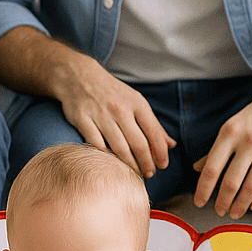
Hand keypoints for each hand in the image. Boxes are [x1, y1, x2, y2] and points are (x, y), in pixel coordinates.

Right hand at [52, 50, 175, 178]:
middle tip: (149, 174)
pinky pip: (97, 144)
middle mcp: (120, 109)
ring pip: (119, 148)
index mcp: (137, 103)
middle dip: (147, 163)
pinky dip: (106, 156)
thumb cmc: (112, 93)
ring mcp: (101, 115)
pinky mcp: (83, 120)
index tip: (163, 165)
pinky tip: (112, 165)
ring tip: (135, 173)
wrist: (79, 76)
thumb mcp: (136, 102)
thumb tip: (171, 145)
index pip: (154, 132)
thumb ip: (153, 125)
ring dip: (130, 165)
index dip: (160, 152)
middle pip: (138, 144)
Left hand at [192, 73, 251, 218]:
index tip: (199, 202)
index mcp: (230, 132)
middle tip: (220, 211)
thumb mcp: (233, 125)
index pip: (212, 168)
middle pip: (231, 182)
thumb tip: (197, 168)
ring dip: (241, 205)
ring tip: (236, 212)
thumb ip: (216, 148)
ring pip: (251, 187)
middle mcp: (249, 141)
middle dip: (222, 202)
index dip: (203, 189)